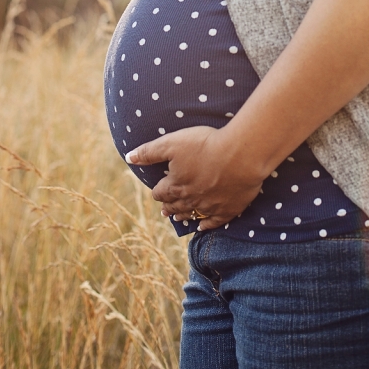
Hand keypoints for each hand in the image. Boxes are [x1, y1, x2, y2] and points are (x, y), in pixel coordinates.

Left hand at [125, 125, 265, 230]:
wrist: (240, 155)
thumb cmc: (205, 145)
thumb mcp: (172, 143)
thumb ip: (149, 152)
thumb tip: (129, 157)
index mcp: (175, 185)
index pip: (161, 192)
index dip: (158, 192)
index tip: (157, 192)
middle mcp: (190, 199)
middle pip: (175, 206)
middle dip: (168, 206)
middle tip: (165, 210)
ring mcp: (209, 206)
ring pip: (192, 214)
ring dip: (183, 215)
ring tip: (178, 218)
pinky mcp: (228, 209)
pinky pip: (214, 221)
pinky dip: (206, 224)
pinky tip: (202, 226)